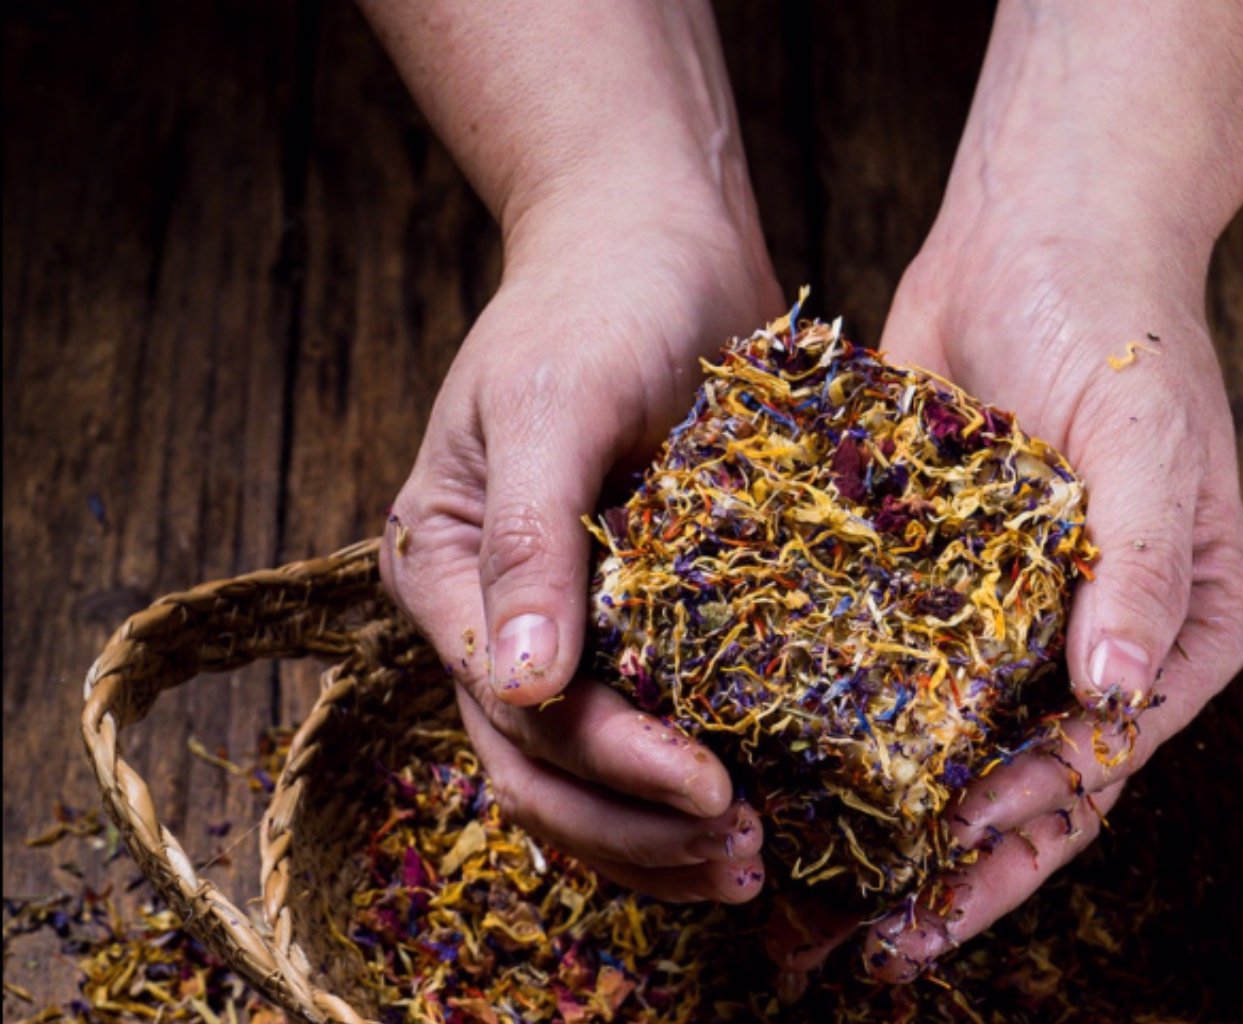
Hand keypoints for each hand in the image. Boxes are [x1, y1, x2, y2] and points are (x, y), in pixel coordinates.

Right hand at [381, 193, 781, 902]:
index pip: (520, 711)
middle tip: (751, 860)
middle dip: (641, 830)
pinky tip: (774, 802)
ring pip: (596, 774)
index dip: (612, 770)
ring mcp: (572, 626)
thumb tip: (520, 683)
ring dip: (666, 833)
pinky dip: (698, 776)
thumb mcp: (550, 401)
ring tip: (762, 863)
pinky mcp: (645, 618)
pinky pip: (659, 724)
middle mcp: (500, 618)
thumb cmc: (593, 304)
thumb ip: (527, 536)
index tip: (712, 794)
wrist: (658, 241)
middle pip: (549, 770)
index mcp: (450, 574)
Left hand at [765, 0, 1242, 984]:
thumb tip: (1114, 701)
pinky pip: (878, 669)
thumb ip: (1140, 570)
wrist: (1039, 231)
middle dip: (932, 874)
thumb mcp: (1154, 442)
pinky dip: (830, 726)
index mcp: (1168, 640)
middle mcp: (1087, 648)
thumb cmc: (1121, 329)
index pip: (1090, 775)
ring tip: (792, 904)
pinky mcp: (926, 580)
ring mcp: (1001, 619)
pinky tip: (762, 774)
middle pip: (1011, 792)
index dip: (1009, 845)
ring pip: (933, 749)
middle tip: (848, 950)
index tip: (925, 900)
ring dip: (869, 825)